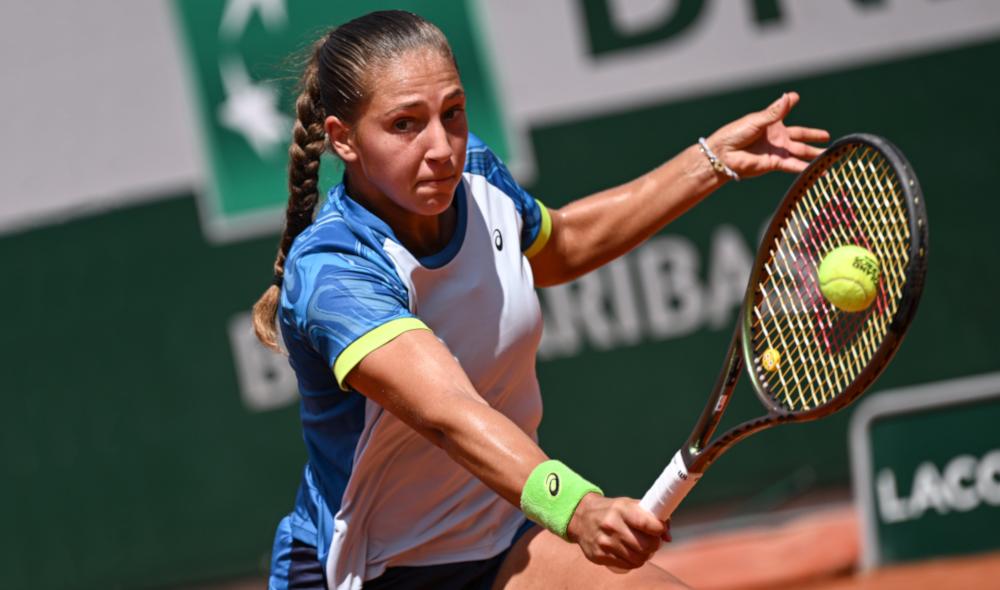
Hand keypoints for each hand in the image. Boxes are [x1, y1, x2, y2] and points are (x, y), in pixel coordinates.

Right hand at [566, 493, 668, 569]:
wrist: (581, 517)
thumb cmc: (612, 511)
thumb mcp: (629, 505)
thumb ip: (651, 516)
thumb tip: (668, 537)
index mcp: (621, 510)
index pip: (648, 524)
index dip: (659, 529)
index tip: (660, 529)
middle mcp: (611, 526)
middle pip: (646, 545)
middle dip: (654, 545)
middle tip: (652, 541)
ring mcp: (604, 543)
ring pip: (638, 558)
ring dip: (644, 555)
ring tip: (640, 547)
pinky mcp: (599, 556)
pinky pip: (627, 566)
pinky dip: (633, 561)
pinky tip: (629, 552)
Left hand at [706, 92, 829, 177]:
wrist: (723, 155)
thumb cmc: (735, 134)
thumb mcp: (757, 120)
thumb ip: (776, 112)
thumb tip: (790, 95)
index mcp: (771, 123)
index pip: (785, 113)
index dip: (790, 105)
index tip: (796, 97)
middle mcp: (776, 138)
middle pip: (800, 137)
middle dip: (814, 138)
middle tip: (828, 140)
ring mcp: (777, 151)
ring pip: (800, 152)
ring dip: (814, 155)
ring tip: (828, 157)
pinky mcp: (774, 163)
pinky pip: (793, 165)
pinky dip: (805, 167)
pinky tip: (816, 170)